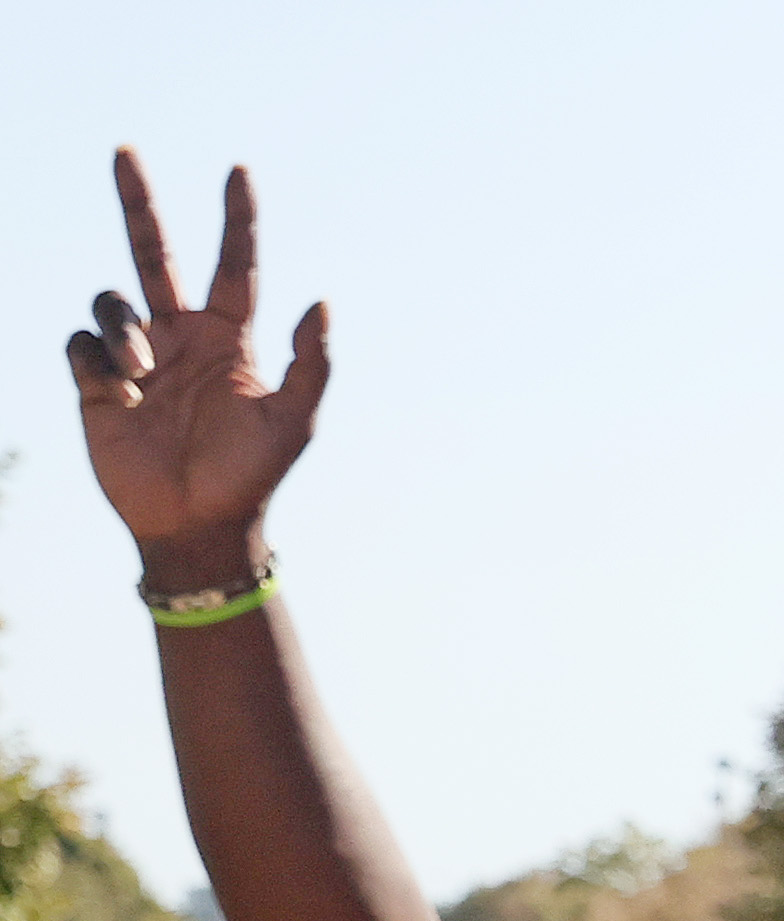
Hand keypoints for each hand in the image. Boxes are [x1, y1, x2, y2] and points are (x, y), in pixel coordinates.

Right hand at [64, 153, 330, 580]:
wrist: (196, 524)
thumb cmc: (250, 477)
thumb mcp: (295, 423)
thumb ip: (311, 364)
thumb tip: (322, 302)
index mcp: (229, 340)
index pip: (235, 267)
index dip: (237, 221)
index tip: (238, 172)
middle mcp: (179, 336)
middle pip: (153, 253)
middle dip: (138, 203)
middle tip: (124, 151)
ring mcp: (135, 356)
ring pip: (110, 301)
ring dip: (122, 330)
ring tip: (143, 378)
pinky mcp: (94, 380)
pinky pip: (80, 343)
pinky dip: (97, 360)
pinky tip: (117, 395)